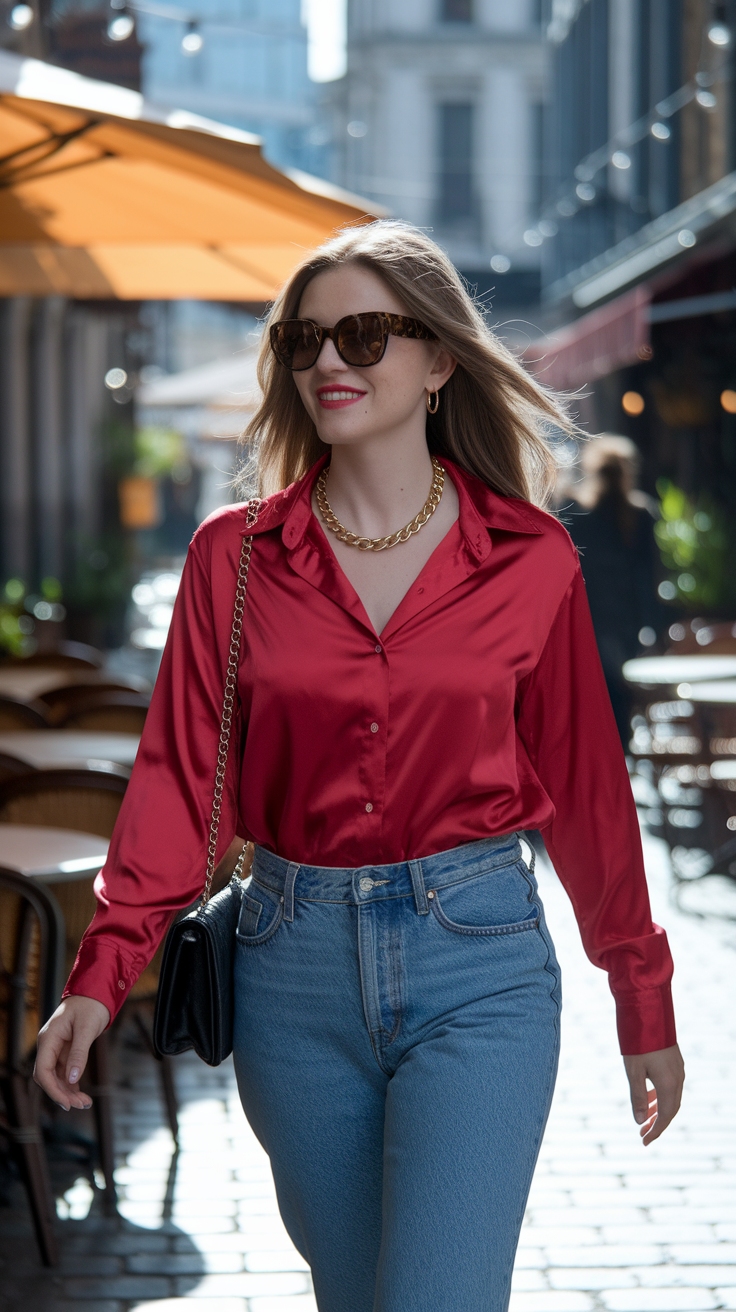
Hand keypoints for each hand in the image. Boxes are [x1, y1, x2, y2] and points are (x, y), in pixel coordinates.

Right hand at [34, 995, 110, 1111]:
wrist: (96, 992)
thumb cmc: (91, 1005)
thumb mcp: (87, 1028)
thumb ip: (79, 1053)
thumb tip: (72, 1080)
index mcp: (49, 1038)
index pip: (43, 1070)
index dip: (53, 1089)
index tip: (67, 1103)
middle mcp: (49, 1045)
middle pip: (48, 1077)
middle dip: (61, 1093)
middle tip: (80, 1105)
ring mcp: (57, 1048)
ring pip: (57, 1077)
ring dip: (68, 1091)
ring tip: (84, 1103)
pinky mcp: (66, 1050)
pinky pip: (65, 1072)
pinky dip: (72, 1084)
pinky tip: (81, 1095)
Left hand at [623, 1043, 684, 1144]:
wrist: (649, 1010)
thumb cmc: (638, 1041)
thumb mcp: (633, 1070)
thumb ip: (637, 1096)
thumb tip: (639, 1121)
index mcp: (669, 1083)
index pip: (665, 1116)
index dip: (655, 1131)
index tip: (644, 1142)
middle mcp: (678, 1078)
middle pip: (670, 1109)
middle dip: (657, 1123)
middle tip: (643, 1134)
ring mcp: (678, 1069)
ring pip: (671, 1097)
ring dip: (658, 1110)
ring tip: (644, 1119)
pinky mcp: (674, 1061)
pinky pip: (670, 1086)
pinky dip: (660, 1096)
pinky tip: (649, 1096)